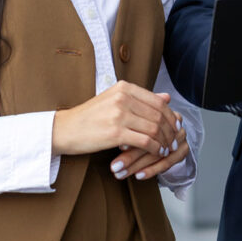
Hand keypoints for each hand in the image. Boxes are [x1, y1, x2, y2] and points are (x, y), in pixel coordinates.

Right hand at [52, 81, 179, 156]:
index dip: (170, 115)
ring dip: (164, 141)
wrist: (65, 129)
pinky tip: (157, 153)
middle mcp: (122, 98)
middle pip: (158, 114)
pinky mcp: (115, 133)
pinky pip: (145, 141)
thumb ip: (141, 99)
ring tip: (167, 149)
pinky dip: (155, 148)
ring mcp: (119, 114)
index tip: (175, 126)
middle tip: (174, 140)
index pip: (157, 101)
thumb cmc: (90, 116)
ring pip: (154, 128)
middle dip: (170, 130)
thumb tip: (167, 97)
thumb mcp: (115, 101)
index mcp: (123, 87)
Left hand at [109, 112, 188, 181]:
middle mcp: (171, 121)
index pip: (146, 125)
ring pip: (157, 153)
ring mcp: (180, 136)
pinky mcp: (182, 151)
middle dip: (130, 155)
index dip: (132, 135)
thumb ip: (128, 129)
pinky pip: (166, 162)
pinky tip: (138, 175)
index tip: (118, 147)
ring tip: (121, 172)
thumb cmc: (143, 131)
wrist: (164, 140)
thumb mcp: (134, 126)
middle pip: (151, 139)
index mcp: (161, 111)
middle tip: (115, 166)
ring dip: (137, 165)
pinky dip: (151, 170)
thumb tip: (119, 139)